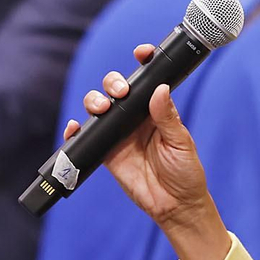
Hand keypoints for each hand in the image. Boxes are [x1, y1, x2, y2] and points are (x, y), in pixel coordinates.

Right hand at [64, 45, 230, 259]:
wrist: (175, 206)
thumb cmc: (185, 172)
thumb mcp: (181, 142)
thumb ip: (167, 117)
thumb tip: (159, 89)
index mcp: (156, 110)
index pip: (147, 80)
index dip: (143, 62)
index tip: (142, 53)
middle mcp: (135, 117)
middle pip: (117, 89)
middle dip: (112, 83)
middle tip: (120, 92)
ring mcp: (119, 133)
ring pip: (99, 107)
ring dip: (95, 101)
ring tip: (101, 108)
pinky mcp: (106, 152)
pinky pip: (87, 137)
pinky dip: (76, 130)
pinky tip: (74, 127)